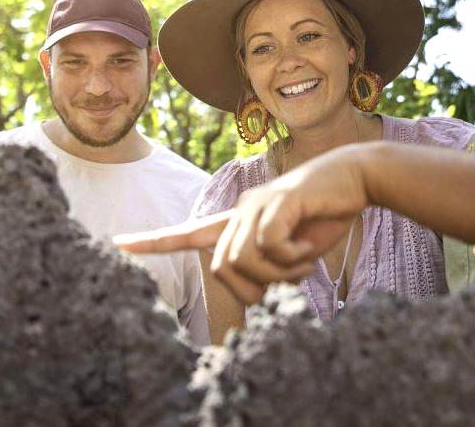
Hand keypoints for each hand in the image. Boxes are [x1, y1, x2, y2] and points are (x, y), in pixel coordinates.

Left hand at [116, 143, 373, 303]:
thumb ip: (270, 268)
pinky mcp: (278, 200)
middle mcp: (240, 209)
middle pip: (223, 267)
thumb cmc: (325, 216)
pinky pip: (269, 245)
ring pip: (241, 258)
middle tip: (293, 279)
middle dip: (256, 286)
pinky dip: (290, 258)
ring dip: (276, 273)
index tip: (118, 244)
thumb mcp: (294, 253)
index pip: (188, 233)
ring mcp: (257, 203)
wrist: (355, 180)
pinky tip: (309, 249)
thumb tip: (257, 295)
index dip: (155, 241)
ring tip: (303, 262)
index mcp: (240, 221)